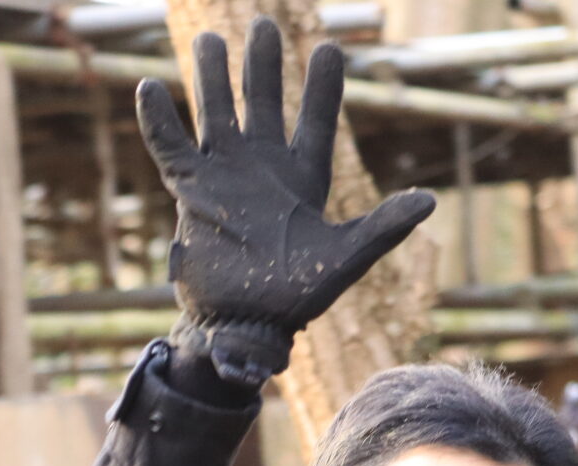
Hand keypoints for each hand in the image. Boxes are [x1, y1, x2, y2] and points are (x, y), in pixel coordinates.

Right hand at [135, 18, 435, 386]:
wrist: (244, 324)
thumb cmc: (295, 298)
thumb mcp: (345, 259)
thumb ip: (382, 227)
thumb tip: (429, 200)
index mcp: (303, 179)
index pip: (314, 121)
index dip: (321, 86)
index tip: (329, 47)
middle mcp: (263, 170)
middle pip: (263, 104)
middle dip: (263, 66)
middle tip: (263, 24)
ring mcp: (224, 177)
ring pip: (216, 113)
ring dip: (212, 78)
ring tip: (211, 40)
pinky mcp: (191, 192)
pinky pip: (171, 147)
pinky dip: (160, 119)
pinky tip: (149, 87)